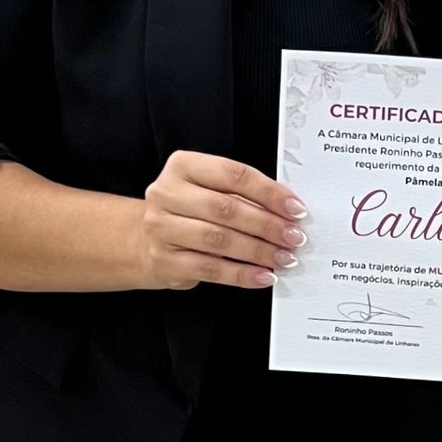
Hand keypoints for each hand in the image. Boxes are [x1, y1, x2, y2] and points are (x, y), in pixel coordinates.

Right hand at [139, 151, 304, 290]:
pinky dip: (242, 274)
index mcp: (183, 166)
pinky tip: (263, 275)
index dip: (268, 192)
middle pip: (226, 209)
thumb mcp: (209, 190)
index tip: (295, 208)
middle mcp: (167, 194)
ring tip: (283, 257)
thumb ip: (242, 195)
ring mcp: (162, 228)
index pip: (233, 174)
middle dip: (267, 225)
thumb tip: (287, 212)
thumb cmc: (189, 211)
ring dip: (258, 251)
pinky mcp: (165, 260)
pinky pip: (211, 269)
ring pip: (219, 240)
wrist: (146, 240)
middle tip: (293, 236)